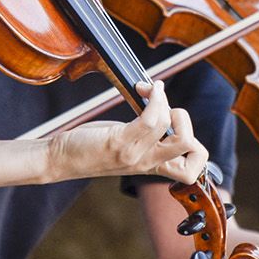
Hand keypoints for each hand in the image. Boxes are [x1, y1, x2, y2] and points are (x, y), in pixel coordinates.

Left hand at [47, 80, 207, 184]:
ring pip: (169, 125)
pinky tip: (146, 87)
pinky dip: (155, 96)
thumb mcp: (126, 145)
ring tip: (151, 90)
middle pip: (192, 149)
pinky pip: (150, 118)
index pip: (191, 172)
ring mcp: (135, 154)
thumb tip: (162, 107)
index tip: (177, 128)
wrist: (61, 159)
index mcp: (152, 166)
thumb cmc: (91, 147)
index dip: (197, 151)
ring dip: (164, 99)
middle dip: (185, 120)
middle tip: (164, 108)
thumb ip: (146, 136)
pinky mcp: (120, 143)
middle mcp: (147, 163)